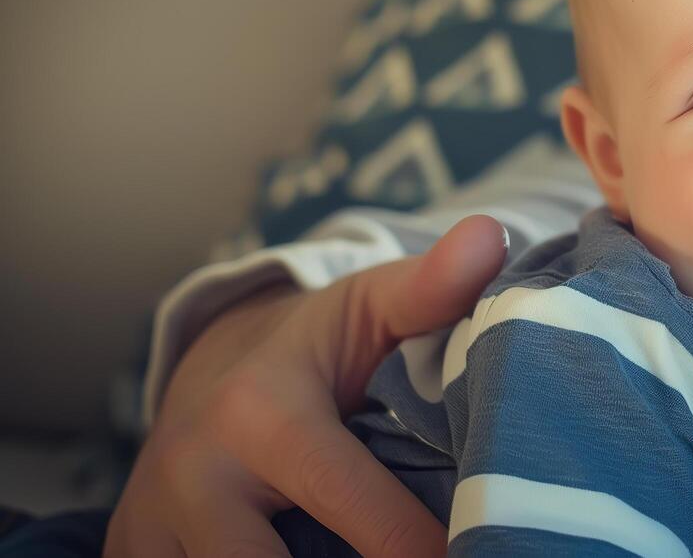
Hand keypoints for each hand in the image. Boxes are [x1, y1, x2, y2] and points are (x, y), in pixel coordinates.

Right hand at [105, 214, 507, 557]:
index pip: (351, 502)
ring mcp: (151, 527)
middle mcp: (194, 476)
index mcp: (260, 412)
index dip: (415, 545)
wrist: (211, 367)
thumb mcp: (371, 304)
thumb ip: (435, 284)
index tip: (469, 551)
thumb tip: (490, 237)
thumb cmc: (317, 346)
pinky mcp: (132, 556)